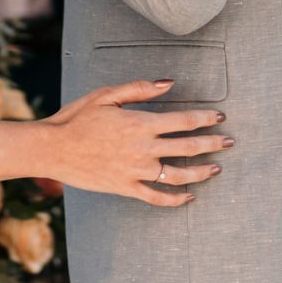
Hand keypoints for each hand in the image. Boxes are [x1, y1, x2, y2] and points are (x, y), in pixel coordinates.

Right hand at [42, 79, 229, 206]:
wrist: (52, 148)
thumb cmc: (77, 118)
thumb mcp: (106, 95)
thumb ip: (140, 89)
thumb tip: (169, 83)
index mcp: (140, 123)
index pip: (183, 121)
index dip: (205, 119)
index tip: (219, 117)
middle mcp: (143, 149)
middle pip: (188, 147)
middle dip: (213, 144)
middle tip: (228, 142)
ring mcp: (136, 171)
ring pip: (178, 175)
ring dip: (201, 172)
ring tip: (216, 168)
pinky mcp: (126, 188)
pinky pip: (157, 197)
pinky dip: (175, 199)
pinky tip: (189, 196)